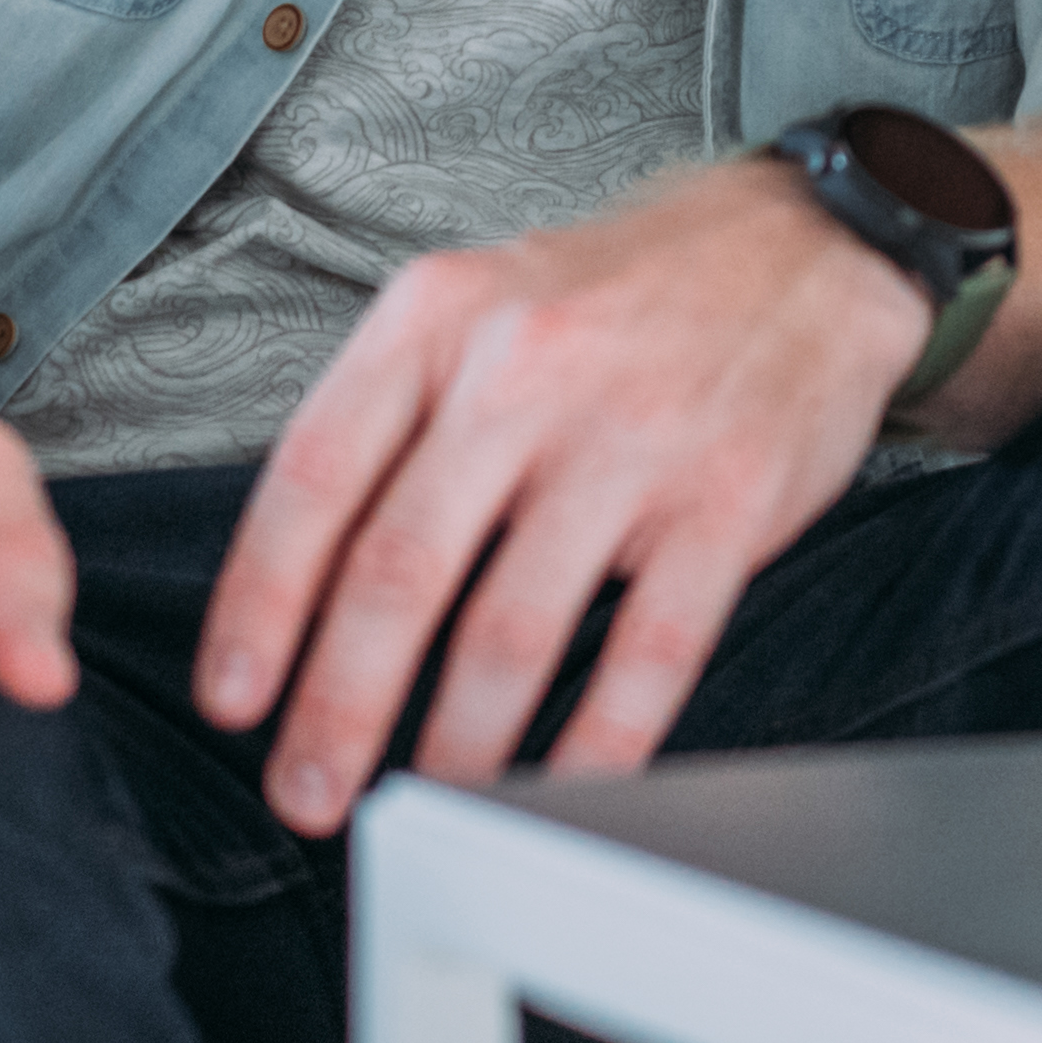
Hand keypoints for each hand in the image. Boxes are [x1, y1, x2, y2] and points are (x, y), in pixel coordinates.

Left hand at [196, 158, 930, 832]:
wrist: (807, 241)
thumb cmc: (624, 292)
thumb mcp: (481, 304)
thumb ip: (394, 419)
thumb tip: (304, 586)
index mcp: (440, 317)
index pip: (314, 477)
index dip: (259, 607)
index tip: (233, 699)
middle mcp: (526, 369)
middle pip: (400, 570)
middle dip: (339, 708)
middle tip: (310, 792)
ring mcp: (633, 435)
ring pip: (513, 629)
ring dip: (457, 746)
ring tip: (430, 802)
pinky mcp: (728, 498)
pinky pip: (649, 652)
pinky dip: (598, 744)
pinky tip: (562, 788)